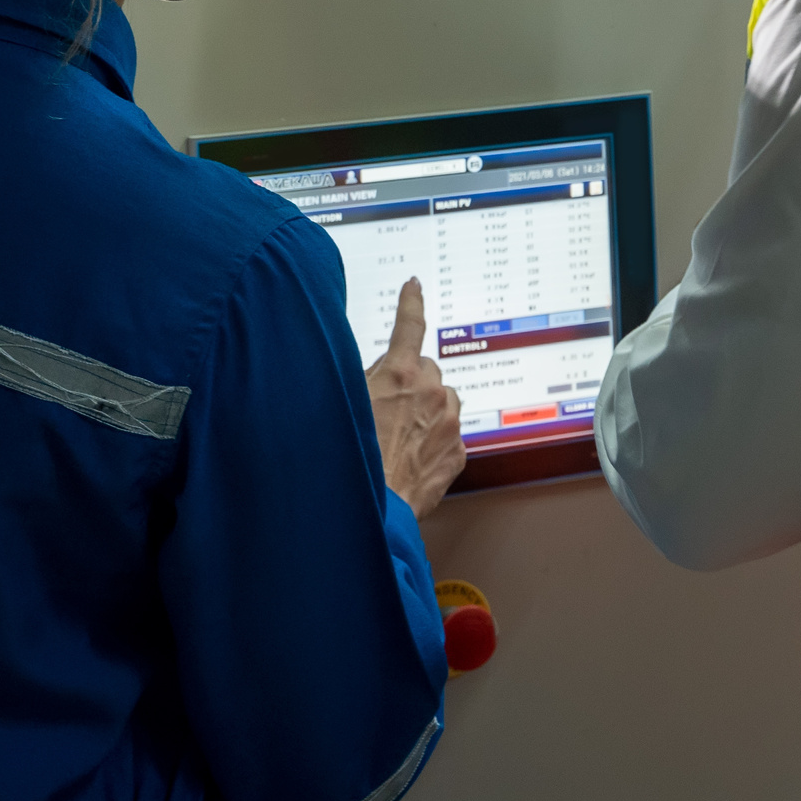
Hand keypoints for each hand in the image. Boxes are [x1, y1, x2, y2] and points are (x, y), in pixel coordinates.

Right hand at [367, 278, 464, 517]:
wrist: (374, 513)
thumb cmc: (350, 462)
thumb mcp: (342, 405)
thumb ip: (360, 379)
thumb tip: (368, 369)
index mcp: (401, 375)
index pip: (409, 325)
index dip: (410, 302)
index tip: (414, 287)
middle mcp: (432, 393)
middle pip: (425, 369)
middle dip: (409, 381)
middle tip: (383, 409)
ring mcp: (450, 424)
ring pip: (441, 401)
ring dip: (425, 410)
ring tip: (396, 437)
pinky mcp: (458, 453)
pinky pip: (448, 434)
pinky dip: (433, 439)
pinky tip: (408, 457)